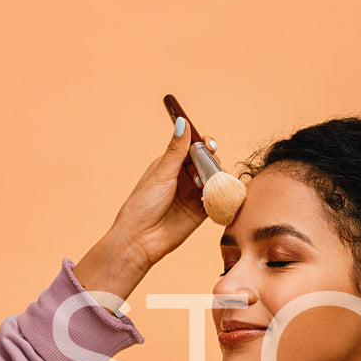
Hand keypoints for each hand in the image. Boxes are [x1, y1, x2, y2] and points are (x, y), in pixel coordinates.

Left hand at [73, 120, 215, 300]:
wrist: (141, 239)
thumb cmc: (144, 205)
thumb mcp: (161, 174)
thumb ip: (177, 150)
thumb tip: (182, 121)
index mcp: (171, 164)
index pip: (193, 146)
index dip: (204, 143)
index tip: (208, 143)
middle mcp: (184, 177)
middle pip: (208, 161)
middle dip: (211, 161)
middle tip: (206, 168)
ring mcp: (193, 194)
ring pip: (215, 179)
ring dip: (215, 178)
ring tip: (204, 186)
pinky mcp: (201, 211)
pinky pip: (217, 199)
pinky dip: (219, 195)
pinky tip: (211, 198)